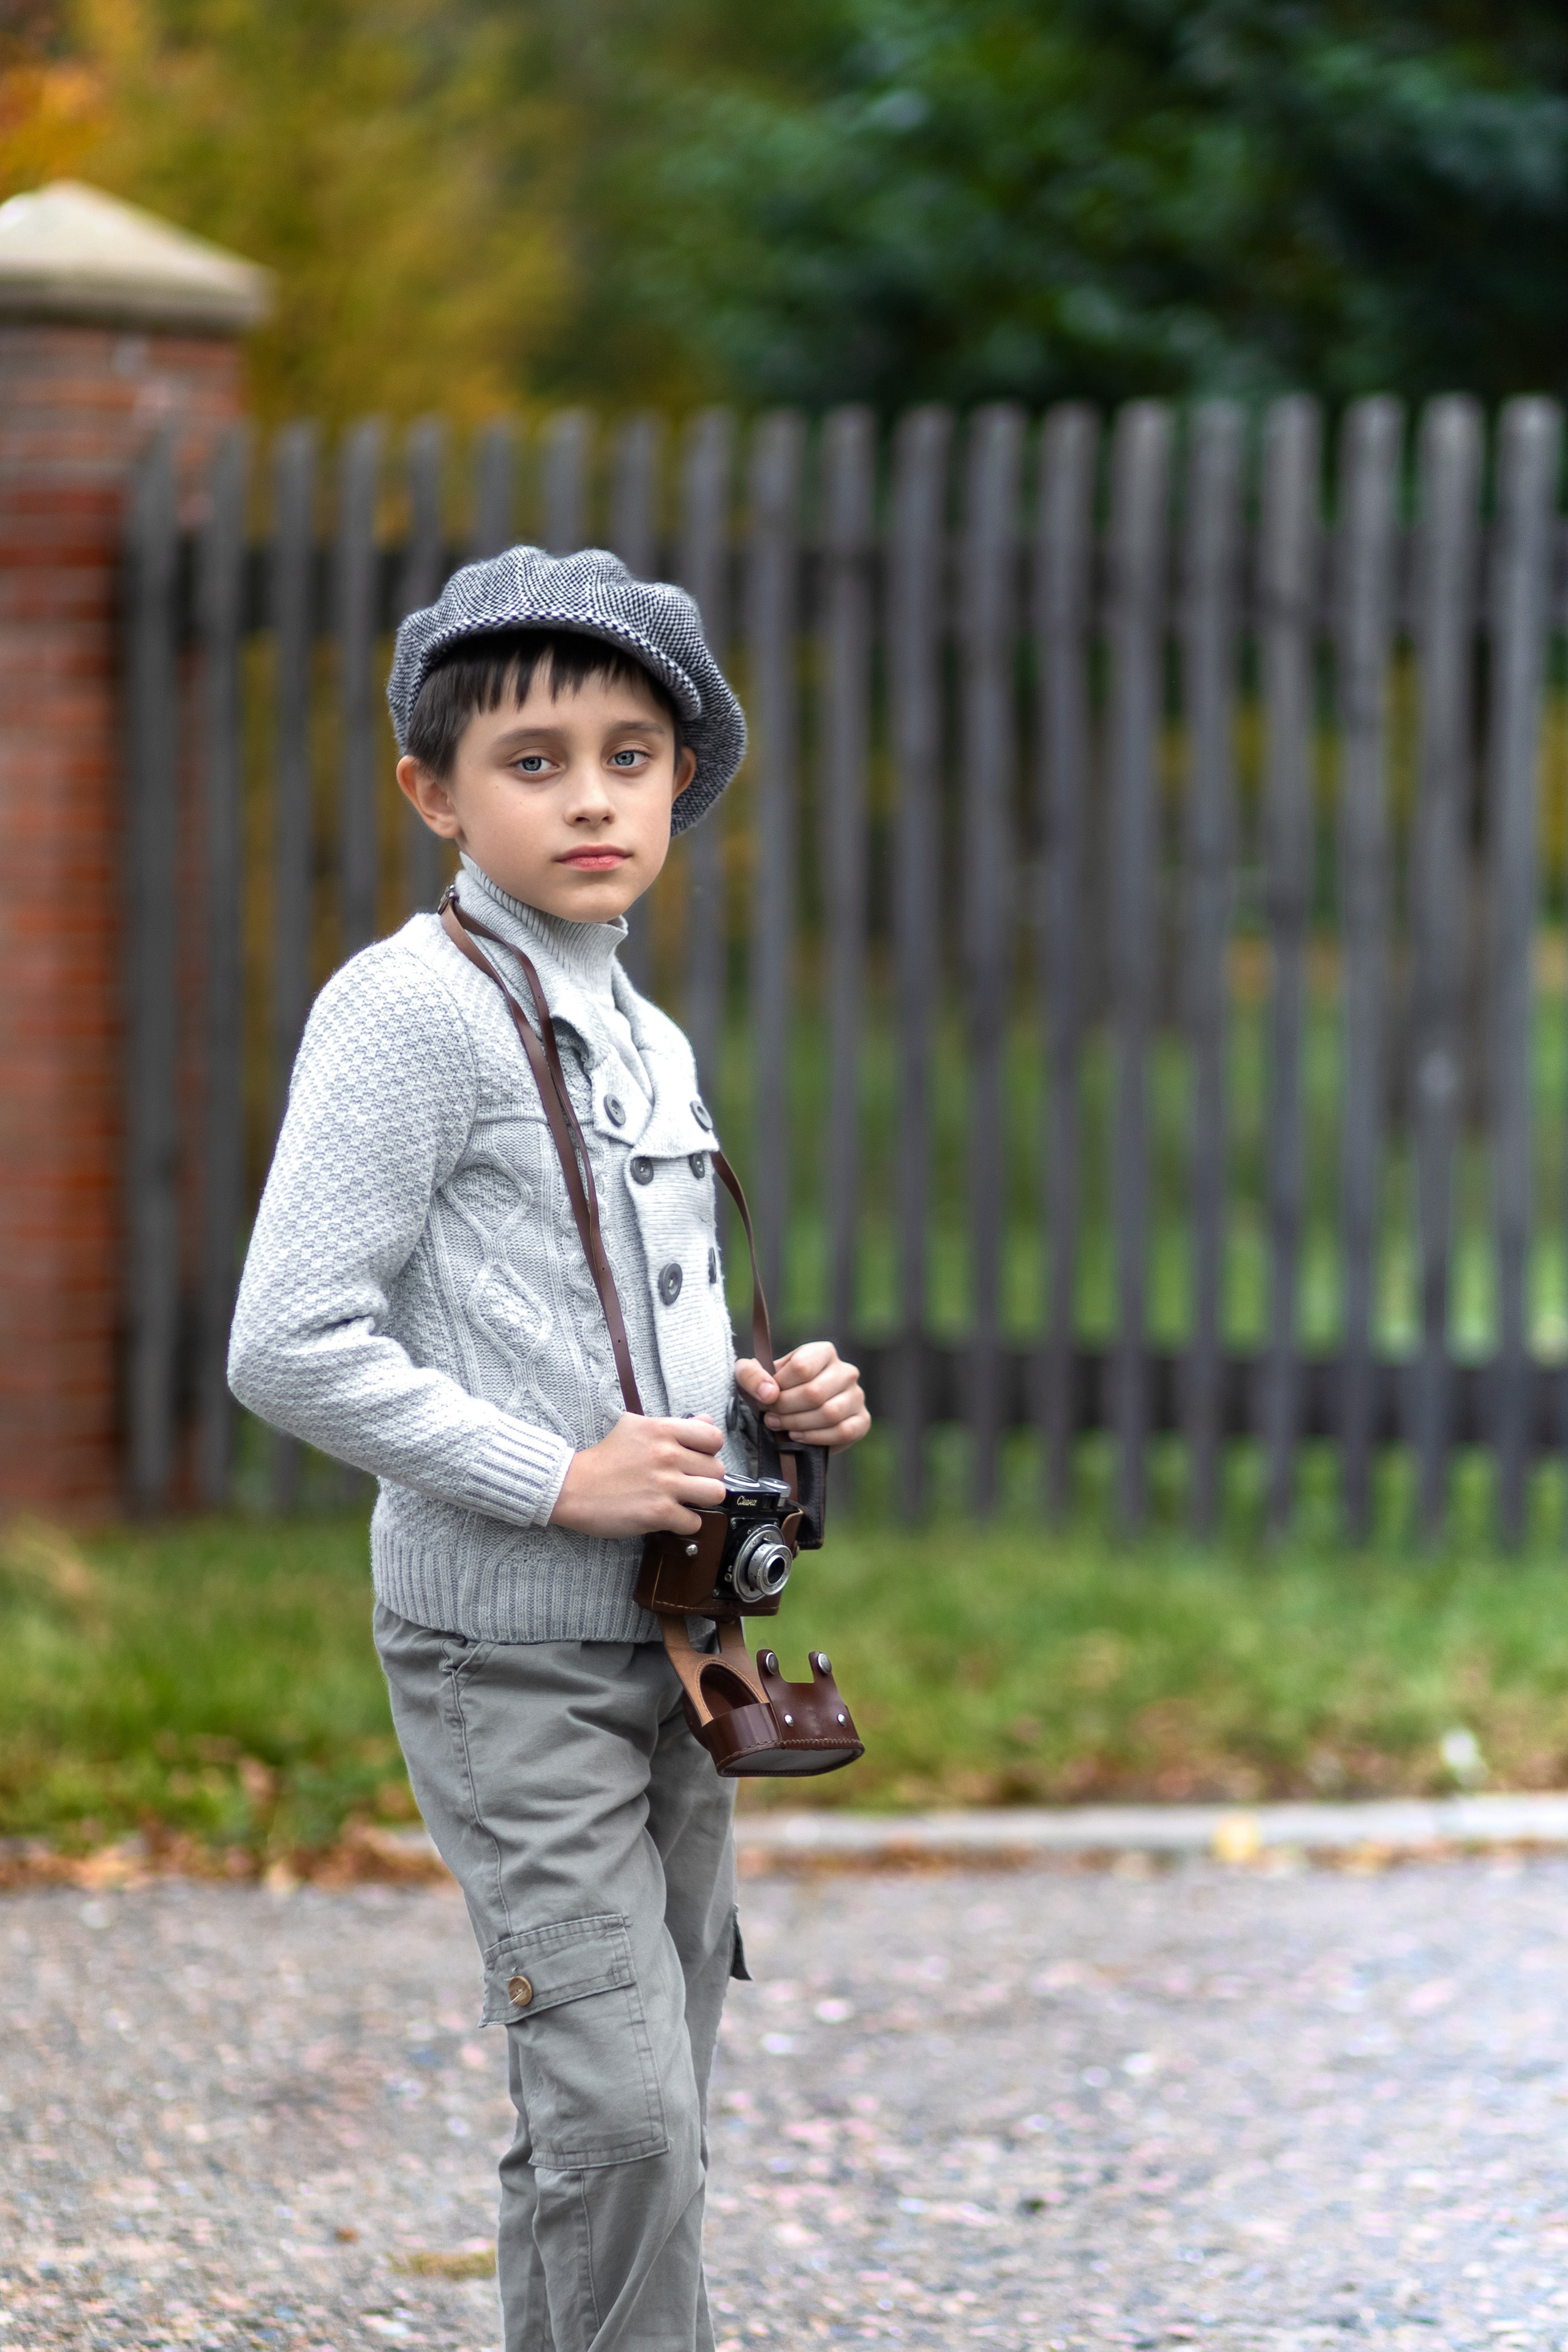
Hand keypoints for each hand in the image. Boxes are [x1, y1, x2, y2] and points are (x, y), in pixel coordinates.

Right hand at [549, 1412, 726, 1537]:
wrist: (572, 1487)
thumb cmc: (605, 1458)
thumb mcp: (636, 1427)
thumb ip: (674, 1425)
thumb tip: (707, 1422)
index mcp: (663, 1430)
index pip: (714, 1437)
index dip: (709, 1451)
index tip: (696, 1460)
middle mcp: (667, 1454)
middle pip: (717, 1469)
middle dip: (705, 1479)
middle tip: (687, 1484)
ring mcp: (664, 1484)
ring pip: (715, 1494)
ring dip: (702, 1501)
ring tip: (684, 1501)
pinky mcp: (659, 1512)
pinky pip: (694, 1522)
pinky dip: (684, 1524)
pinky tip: (668, 1517)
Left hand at [735, 1341, 869, 1451]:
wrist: (789, 1411)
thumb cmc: (772, 1388)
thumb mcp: (752, 1375)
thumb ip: (752, 1376)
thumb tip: (769, 1393)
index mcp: (823, 1352)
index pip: (802, 1367)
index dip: (779, 1387)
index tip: (767, 1398)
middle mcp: (845, 1371)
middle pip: (814, 1393)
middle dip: (786, 1409)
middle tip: (770, 1417)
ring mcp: (857, 1396)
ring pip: (830, 1414)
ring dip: (799, 1424)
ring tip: (782, 1426)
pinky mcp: (862, 1420)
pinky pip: (844, 1431)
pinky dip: (817, 1438)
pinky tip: (800, 1436)